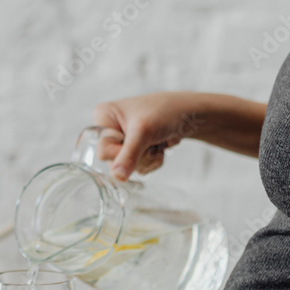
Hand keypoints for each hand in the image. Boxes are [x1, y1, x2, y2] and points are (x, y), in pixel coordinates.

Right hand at [91, 92, 205, 180]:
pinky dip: (152, 161)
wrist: (187, 114)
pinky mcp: (135, 150)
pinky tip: (159, 146)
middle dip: (138, 155)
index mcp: (104, 116)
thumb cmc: (164, 112)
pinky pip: (139, 168)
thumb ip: (128, 155)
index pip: (102, 150)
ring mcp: (122, 140)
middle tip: (150, 140)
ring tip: (156, 140)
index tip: (137, 138)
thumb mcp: (143, 132)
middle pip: (114, 161)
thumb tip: (117, 177)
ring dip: (148, 158)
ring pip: (128, 167)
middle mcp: (110, 128)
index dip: (121, 151)